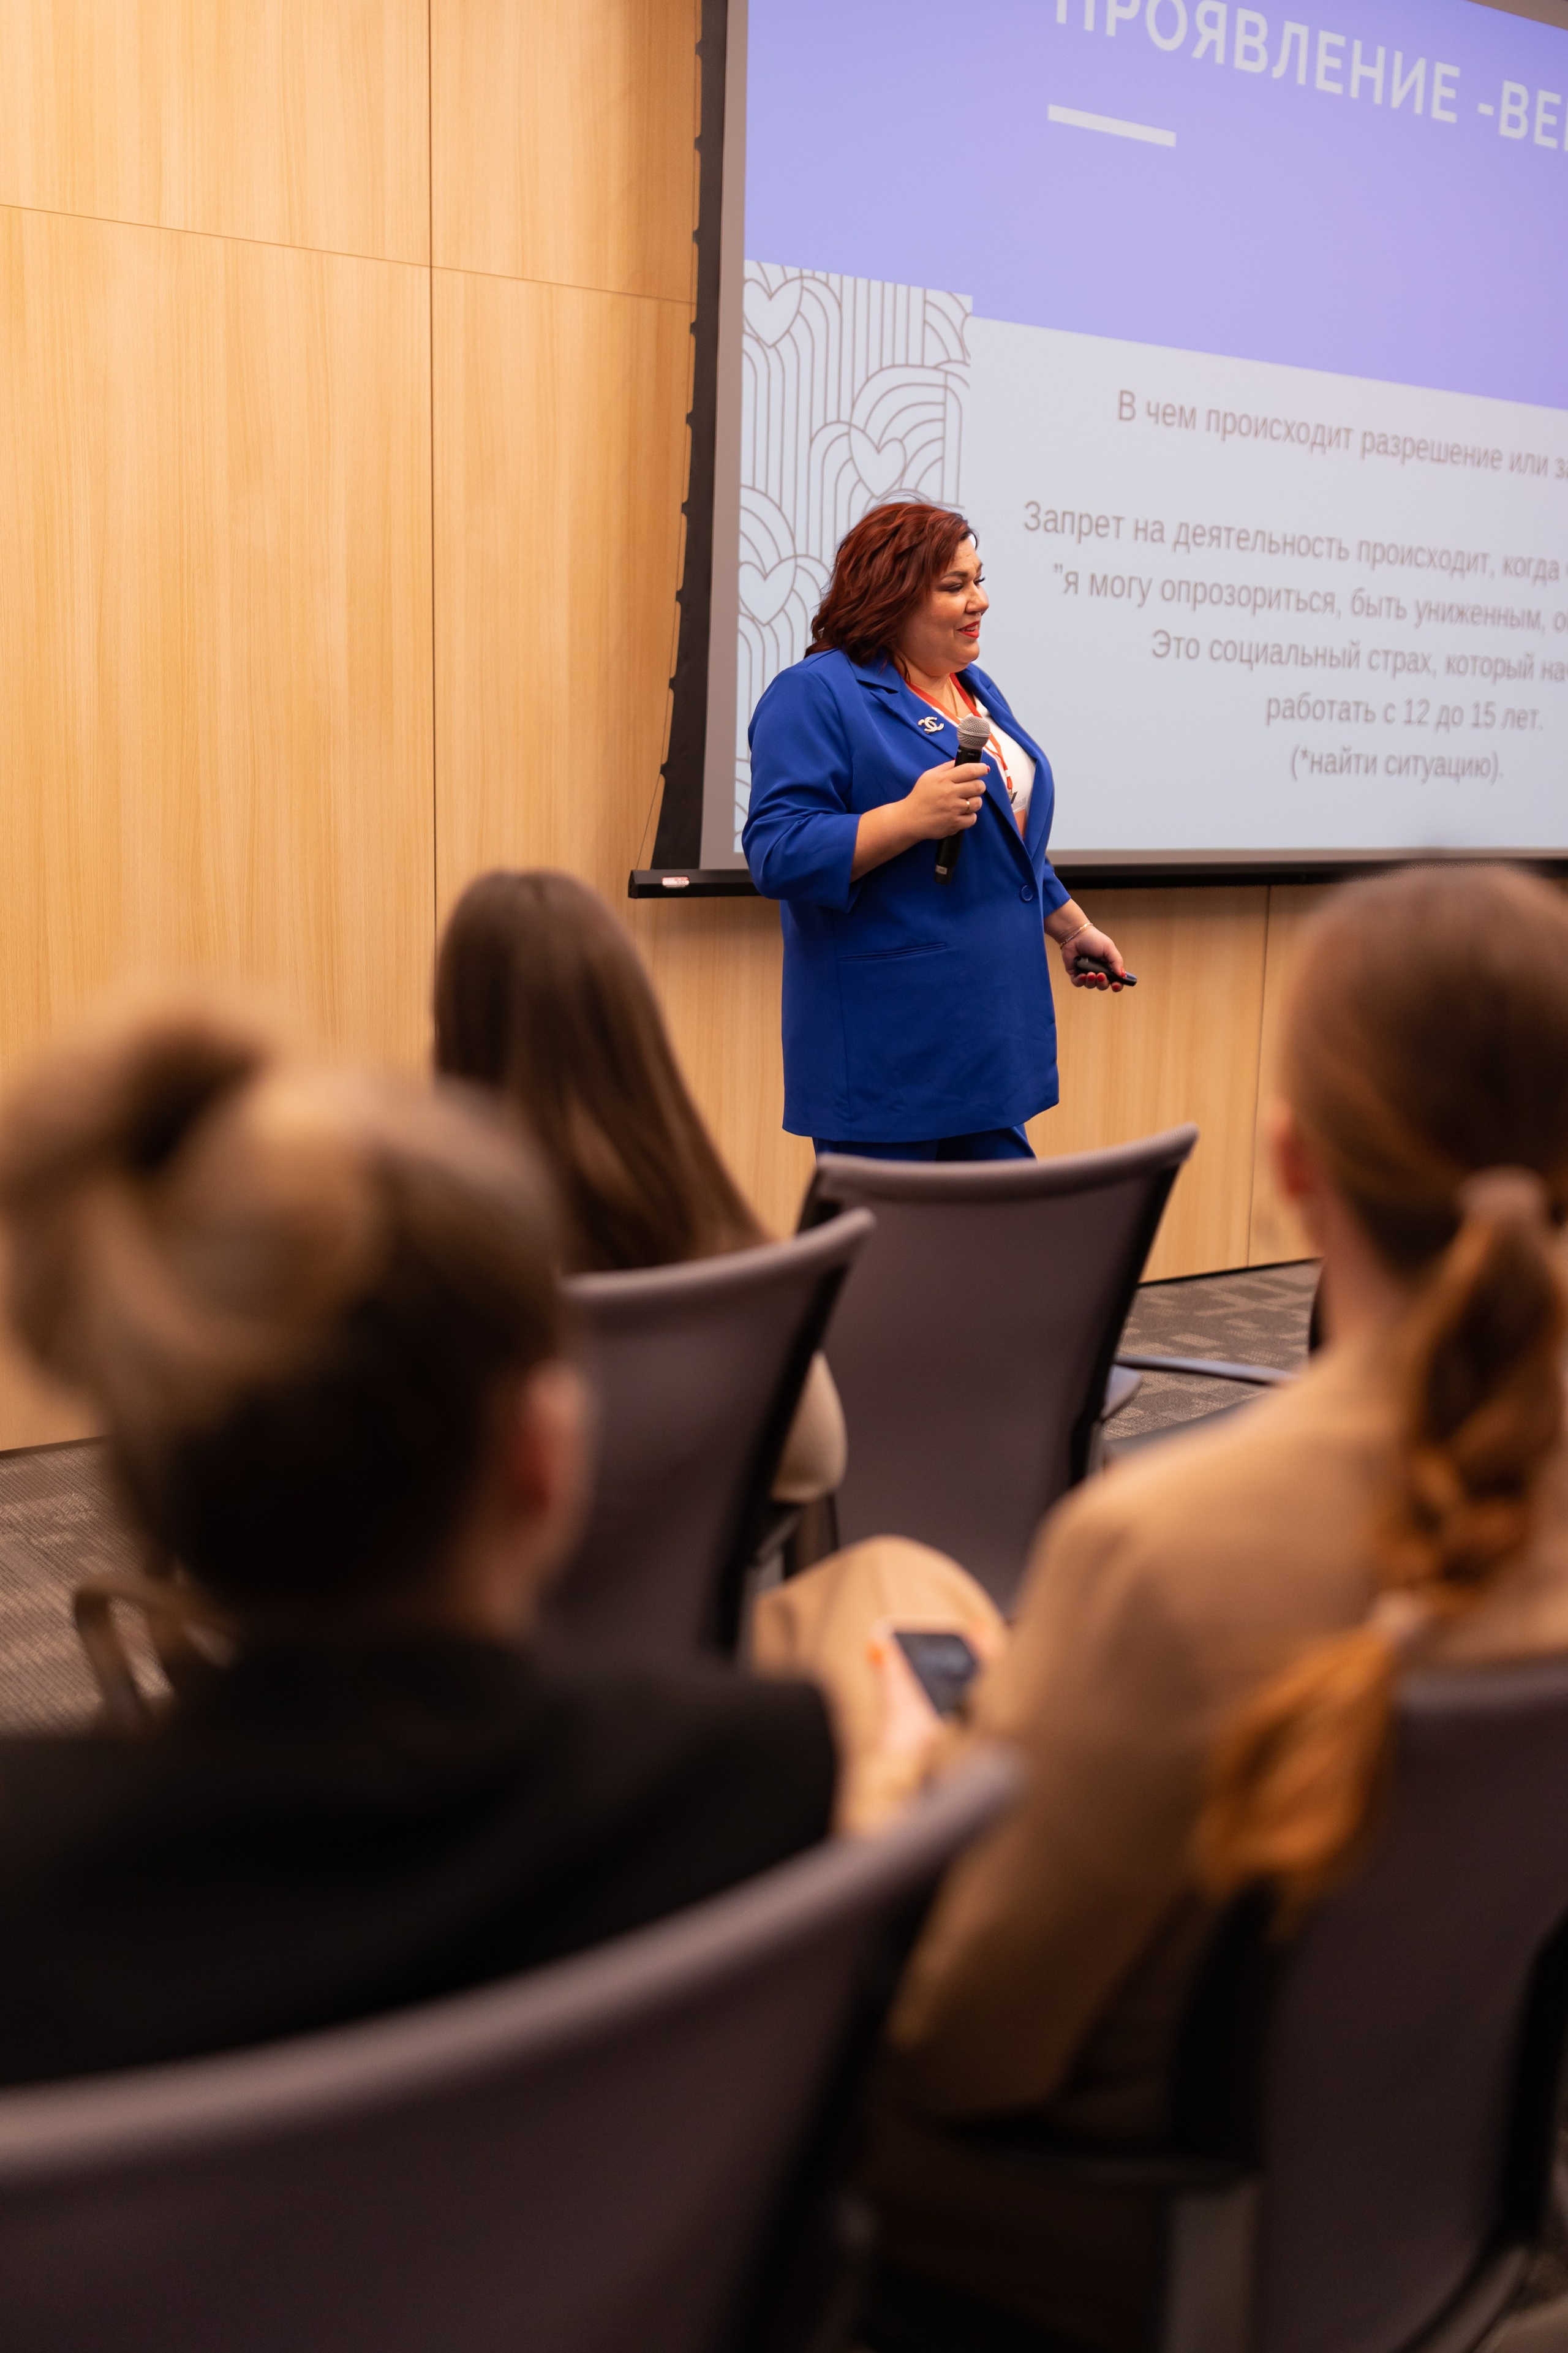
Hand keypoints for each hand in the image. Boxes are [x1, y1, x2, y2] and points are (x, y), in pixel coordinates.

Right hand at [849, 758, 988, 880]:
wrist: (909, 819)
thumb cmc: (920, 796)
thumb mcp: (929, 776)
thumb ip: (946, 767)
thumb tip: (961, 761)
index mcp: (943, 780)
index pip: (969, 771)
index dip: (981, 769)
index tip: (984, 769)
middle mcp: (950, 793)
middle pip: (978, 786)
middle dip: (979, 785)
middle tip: (974, 787)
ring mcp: (953, 810)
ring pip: (978, 803)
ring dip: (975, 801)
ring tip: (966, 802)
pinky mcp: (955, 824)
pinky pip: (973, 818)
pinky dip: (970, 816)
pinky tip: (961, 814)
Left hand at [1061, 924, 1126, 989]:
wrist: (1075, 934)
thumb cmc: (1093, 938)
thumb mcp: (1109, 947)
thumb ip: (1116, 961)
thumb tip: (1122, 974)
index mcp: (1108, 966)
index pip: (1116, 981)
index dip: (1117, 985)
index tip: (1116, 985)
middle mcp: (1098, 972)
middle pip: (1103, 985)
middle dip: (1102, 983)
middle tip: (1101, 975)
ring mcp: (1086, 973)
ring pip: (1090, 985)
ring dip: (1091, 982)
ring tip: (1090, 973)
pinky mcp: (1075, 973)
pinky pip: (1078, 983)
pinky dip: (1080, 981)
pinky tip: (1082, 975)